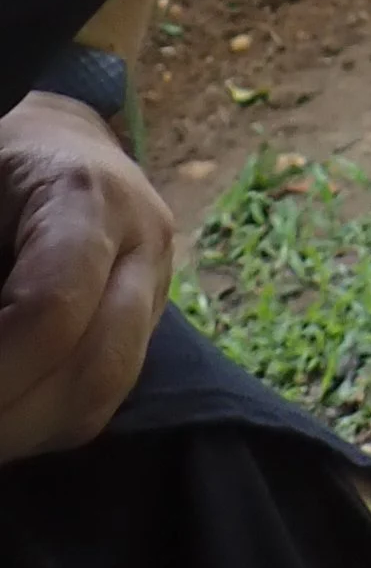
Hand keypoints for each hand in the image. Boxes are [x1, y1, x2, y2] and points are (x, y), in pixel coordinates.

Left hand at [0, 91, 173, 457]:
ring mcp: (157, 280)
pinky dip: (48, 421)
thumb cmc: (3, 159)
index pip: (52, 312)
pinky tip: (9, 410)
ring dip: (28, 432)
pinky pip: (107, 392)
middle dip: (12, 423)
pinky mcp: (151, 312)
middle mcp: (142, 240)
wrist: (62, 135)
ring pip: (106, 393)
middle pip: (95, 369)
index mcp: (89, 195)